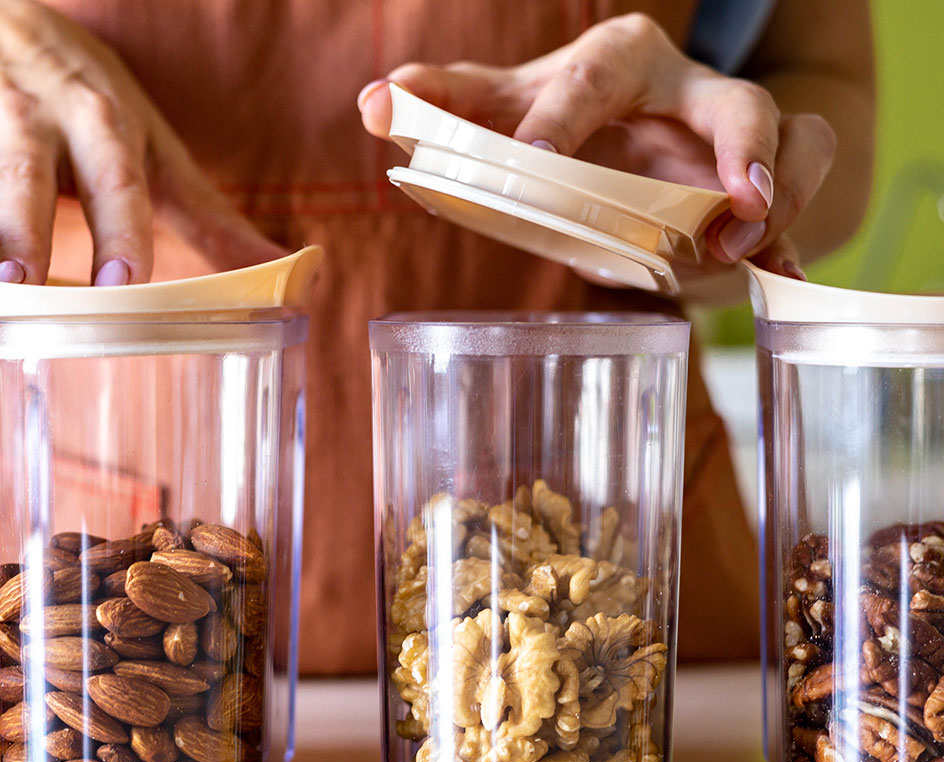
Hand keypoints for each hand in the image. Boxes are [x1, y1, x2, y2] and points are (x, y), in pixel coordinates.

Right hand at [0, 0, 280, 283]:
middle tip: (24, 282)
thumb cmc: (85, 106)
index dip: (121, 228)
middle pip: (26, 173)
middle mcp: (27, 116)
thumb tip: (293, 270)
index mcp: (98, 117)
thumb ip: (208, 216)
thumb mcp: (150, 147)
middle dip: (24, 226)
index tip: (125, 284)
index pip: (116, 174)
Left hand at [358, 13, 835, 284]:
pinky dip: (794, 248)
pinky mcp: (761, 187)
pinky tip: (781, 282)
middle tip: (733, 202)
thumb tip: (374, 103)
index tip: (538, 159)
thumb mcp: (503, 107)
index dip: (565, 116)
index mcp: (617, 64)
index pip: (593, 76)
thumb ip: (444, 105)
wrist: (632, 136)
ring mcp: (732, 140)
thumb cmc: (560, 120)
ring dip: (782, 195)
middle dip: (740, 145)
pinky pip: (803, 204)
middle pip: (733, 100)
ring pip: (796, 140)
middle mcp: (687, 92)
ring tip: (742, 251)